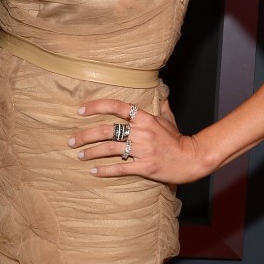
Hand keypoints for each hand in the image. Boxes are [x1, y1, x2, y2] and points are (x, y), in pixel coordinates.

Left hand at [68, 98, 208, 183]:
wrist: (192, 159)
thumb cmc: (178, 139)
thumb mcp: (168, 118)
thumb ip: (161, 105)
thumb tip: (161, 90)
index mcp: (145, 118)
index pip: (117, 106)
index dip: (97, 106)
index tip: (81, 111)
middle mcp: (141, 132)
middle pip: (107, 130)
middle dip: (85, 135)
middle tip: (72, 140)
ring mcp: (142, 150)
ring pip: (110, 149)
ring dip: (91, 153)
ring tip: (80, 155)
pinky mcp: (144, 167)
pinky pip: (120, 168)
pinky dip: (105, 170)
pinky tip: (93, 172)